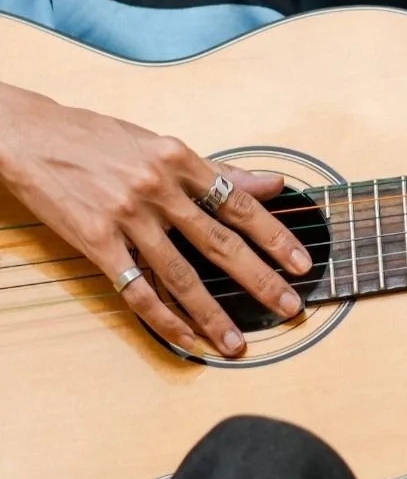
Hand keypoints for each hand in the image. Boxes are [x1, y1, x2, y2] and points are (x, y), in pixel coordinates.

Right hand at [0, 84, 309, 357]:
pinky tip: (186, 337)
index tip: (301, 263)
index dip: (275, 237)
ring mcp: (127, 217)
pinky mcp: (97, 241)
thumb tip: (274, 184)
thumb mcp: (162, 145)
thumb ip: (219, 170)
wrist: (32, 136)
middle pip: (219, 243)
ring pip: (181, 274)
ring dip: (213, 314)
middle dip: (259, 280)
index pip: (240, 204)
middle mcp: (158, 188)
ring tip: (238, 342)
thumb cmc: (98, 139)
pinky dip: (164, 317)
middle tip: (288, 307)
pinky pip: (137, 288)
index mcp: (179, 159)